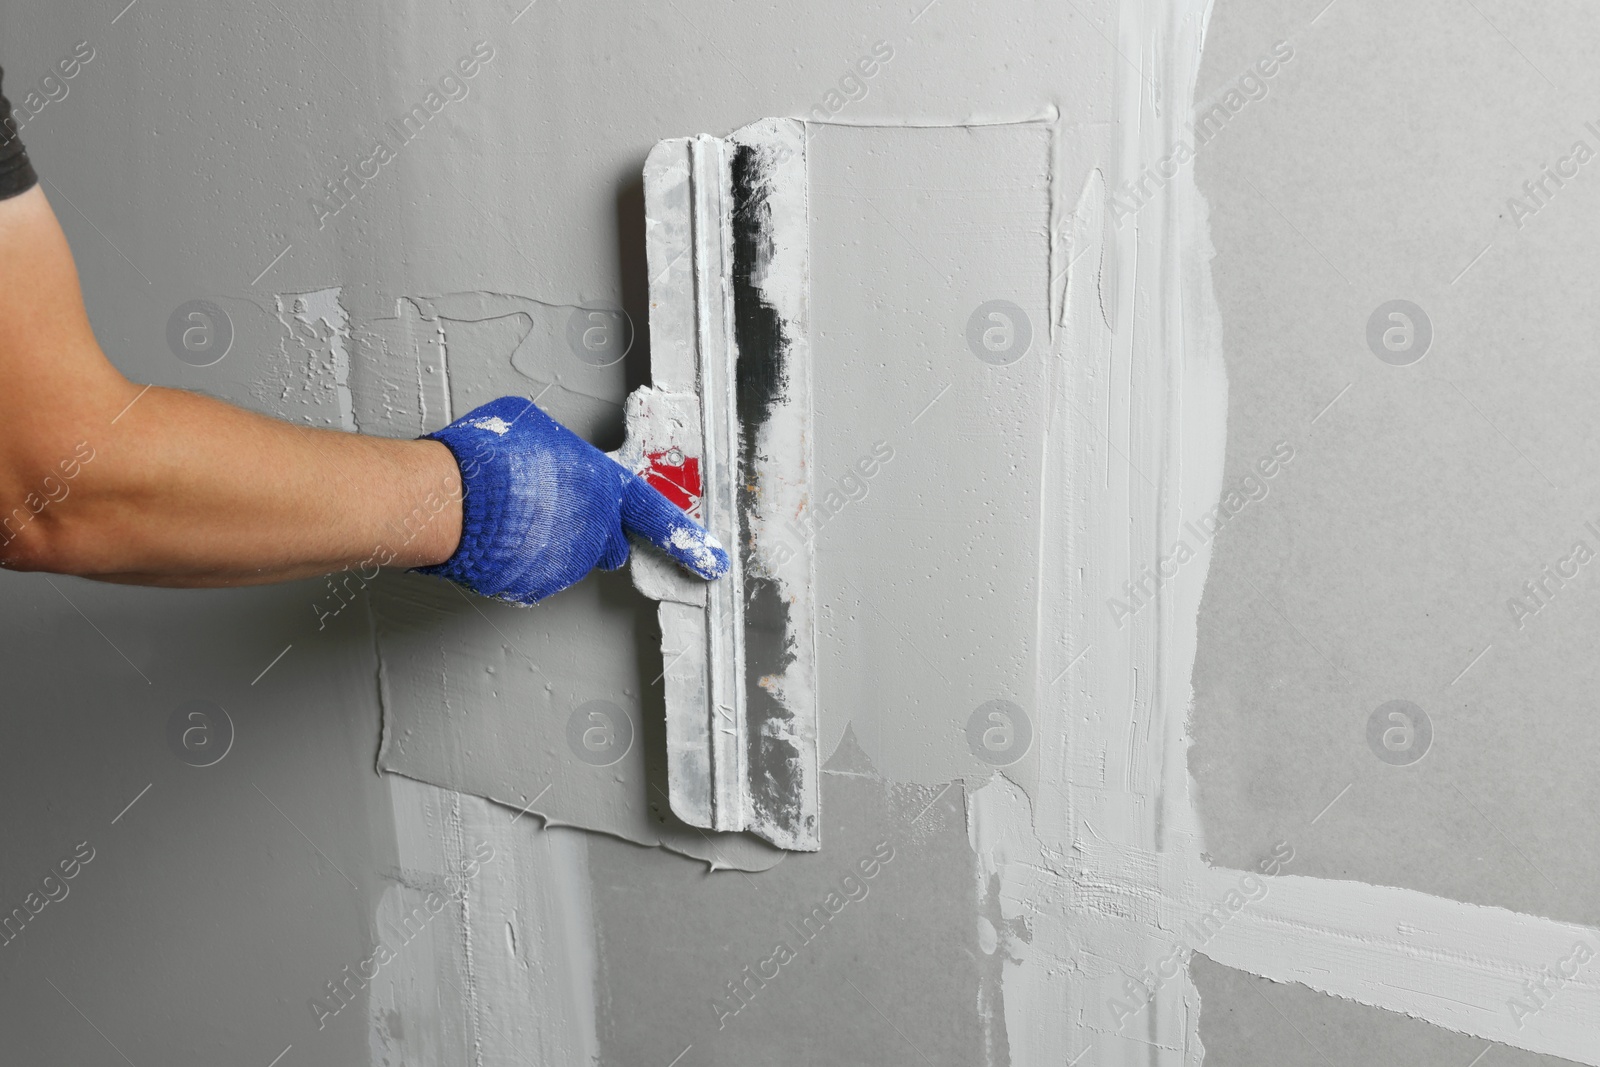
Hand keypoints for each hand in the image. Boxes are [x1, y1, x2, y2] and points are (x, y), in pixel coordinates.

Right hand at [416, 396, 728, 603]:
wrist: (450, 498)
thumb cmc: (489, 456)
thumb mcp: (534, 428)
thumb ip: (559, 454)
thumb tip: (550, 459)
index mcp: (602, 486)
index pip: (656, 516)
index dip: (686, 539)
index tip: (712, 560)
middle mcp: (594, 530)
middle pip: (608, 542)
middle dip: (592, 533)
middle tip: (554, 512)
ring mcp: (565, 564)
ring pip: (568, 559)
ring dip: (548, 544)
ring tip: (510, 518)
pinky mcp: (535, 588)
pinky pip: (535, 576)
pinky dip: (522, 564)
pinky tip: (497, 540)